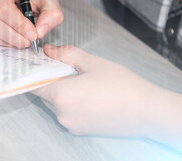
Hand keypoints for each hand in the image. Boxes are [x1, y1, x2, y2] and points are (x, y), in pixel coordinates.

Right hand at [0, 0, 62, 47]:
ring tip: (23, 40)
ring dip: (8, 41)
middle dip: (14, 36)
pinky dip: (0, 40)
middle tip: (29, 42)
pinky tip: (12, 37)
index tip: (33, 35)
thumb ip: (51, 14)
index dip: (18, 25)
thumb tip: (40, 32)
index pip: (3, 7)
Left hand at [33, 44, 162, 136]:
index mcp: (61, 95)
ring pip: (57, 104)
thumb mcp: (92, 62)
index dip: (34, 72)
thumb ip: (65, 54)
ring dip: (63, 92)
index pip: (34, 84)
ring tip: (84, 82)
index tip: (38, 63)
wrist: (148, 112)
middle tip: (68, 69)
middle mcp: (61, 114)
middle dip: (52, 80)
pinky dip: (72, 103)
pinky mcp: (81, 131)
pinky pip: (68, 113)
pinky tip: (90, 95)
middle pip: (46, 93)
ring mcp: (71, 125)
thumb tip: (48, 50)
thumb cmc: (121, 85)